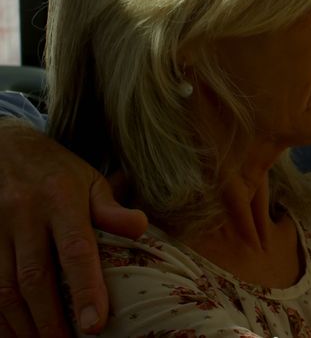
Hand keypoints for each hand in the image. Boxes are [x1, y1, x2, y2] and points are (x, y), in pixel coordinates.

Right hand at [0, 119, 146, 336]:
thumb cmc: (58, 173)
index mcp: (61, 200)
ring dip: (21, 323)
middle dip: (49, 318)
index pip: (75, 250)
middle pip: (35, 277)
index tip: (95, 324)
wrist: (5, 148)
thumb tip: (140, 227)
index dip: (84, 289)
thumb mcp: (90, 181)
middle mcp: (25, 216)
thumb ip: (111, 209)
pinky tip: (12, 332)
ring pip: (4, 286)